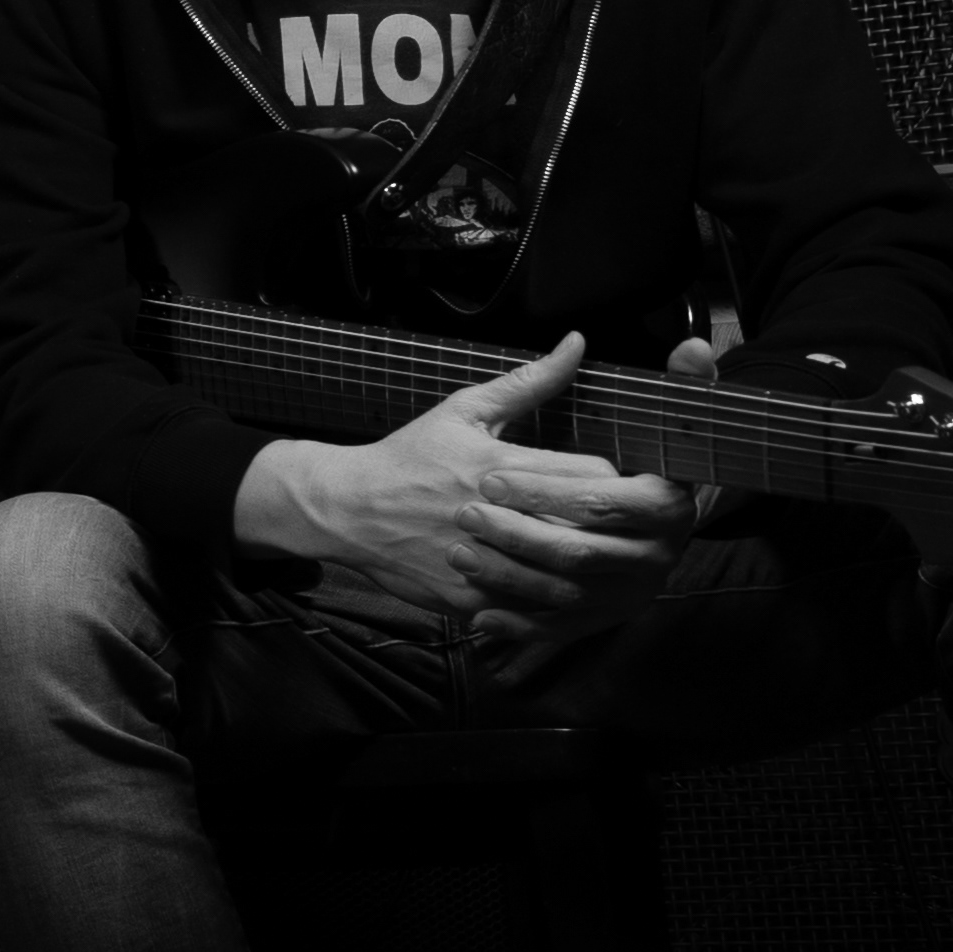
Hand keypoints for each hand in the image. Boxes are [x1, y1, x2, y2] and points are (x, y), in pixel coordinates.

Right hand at [252, 333, 698, 636]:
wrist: (345, 509)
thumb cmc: (408, 457)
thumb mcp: (464, 410)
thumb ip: (529, 381)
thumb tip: (576, 343)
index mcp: (498, 466)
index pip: (592, 477)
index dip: (606, 481)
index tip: (602, 484)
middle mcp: (492, 516)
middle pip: (585, 528)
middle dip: (601, 525)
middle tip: (607, 523)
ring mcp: (481, 562)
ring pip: (565, 576)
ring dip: (581, 566)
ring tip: (585, 554)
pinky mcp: (469, 597)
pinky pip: (528, 608)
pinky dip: (546, 599)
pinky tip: (551, 584)